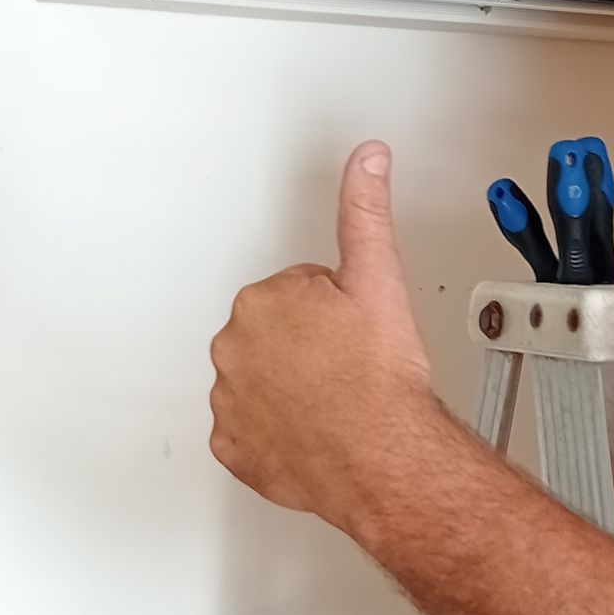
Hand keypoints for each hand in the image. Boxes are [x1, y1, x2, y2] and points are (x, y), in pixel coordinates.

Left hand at [209, 142, 437, 528]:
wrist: (383, 455)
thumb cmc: (379, 378)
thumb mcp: (379, 276)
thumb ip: (366, 209)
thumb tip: (366, 160)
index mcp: (260, 303)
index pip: (295, 291)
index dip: (333, 310)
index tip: (352, 331)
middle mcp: (234, 349)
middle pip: (273, 335)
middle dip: (306, 345)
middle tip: (347, 364)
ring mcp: (230, 402)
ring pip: (260, 381)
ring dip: (289, 388)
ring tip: (334, 399)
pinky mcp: (234, 448)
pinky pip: (248, 431)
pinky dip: (275, 432)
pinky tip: (311, 430)